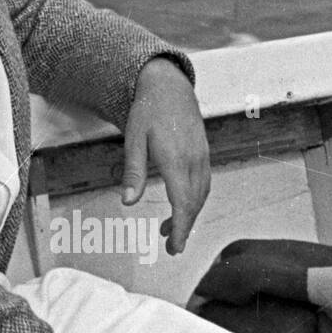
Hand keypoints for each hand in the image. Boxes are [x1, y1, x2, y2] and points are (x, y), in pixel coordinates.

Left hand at [121, 57, 210, 255]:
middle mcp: (194, 160)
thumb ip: (133, 172)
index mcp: (176, 159)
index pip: (183, 203)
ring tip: (171, 229)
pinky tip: (181, 205)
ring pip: (201, 195)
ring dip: (189, 215)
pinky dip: (194, 200)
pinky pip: (203, 183)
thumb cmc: (148, 111)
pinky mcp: (204, 153)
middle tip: (172, 247)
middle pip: (194, 203)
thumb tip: (128, 203)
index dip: (181, 228)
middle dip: (185, 228)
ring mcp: (202, 157)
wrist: (169, 85)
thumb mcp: (133, 139)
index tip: (175, 247)